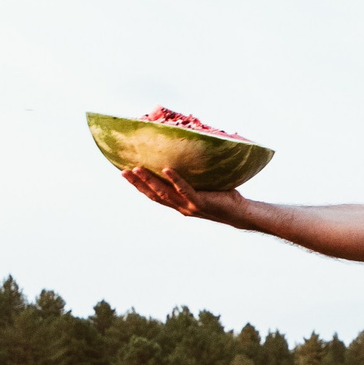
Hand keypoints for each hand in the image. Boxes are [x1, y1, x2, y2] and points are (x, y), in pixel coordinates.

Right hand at [121, 166, 250, 226]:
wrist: (240, 212)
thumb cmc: (223, 195)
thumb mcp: (203, 184)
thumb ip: (191, 175)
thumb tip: (185, 152)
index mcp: (178, 203)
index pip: (153, 195)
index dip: (138, 186)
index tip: (124, 173)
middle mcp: (180, 206)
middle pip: (153, 195)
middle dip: (137, 183)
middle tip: (123, 171)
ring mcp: (189, 205)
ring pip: (164, 193)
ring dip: (150, 181)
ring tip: (138, 168)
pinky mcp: (201, 202)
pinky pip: (185, 189)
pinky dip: (175, 179)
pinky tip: (167, 169)